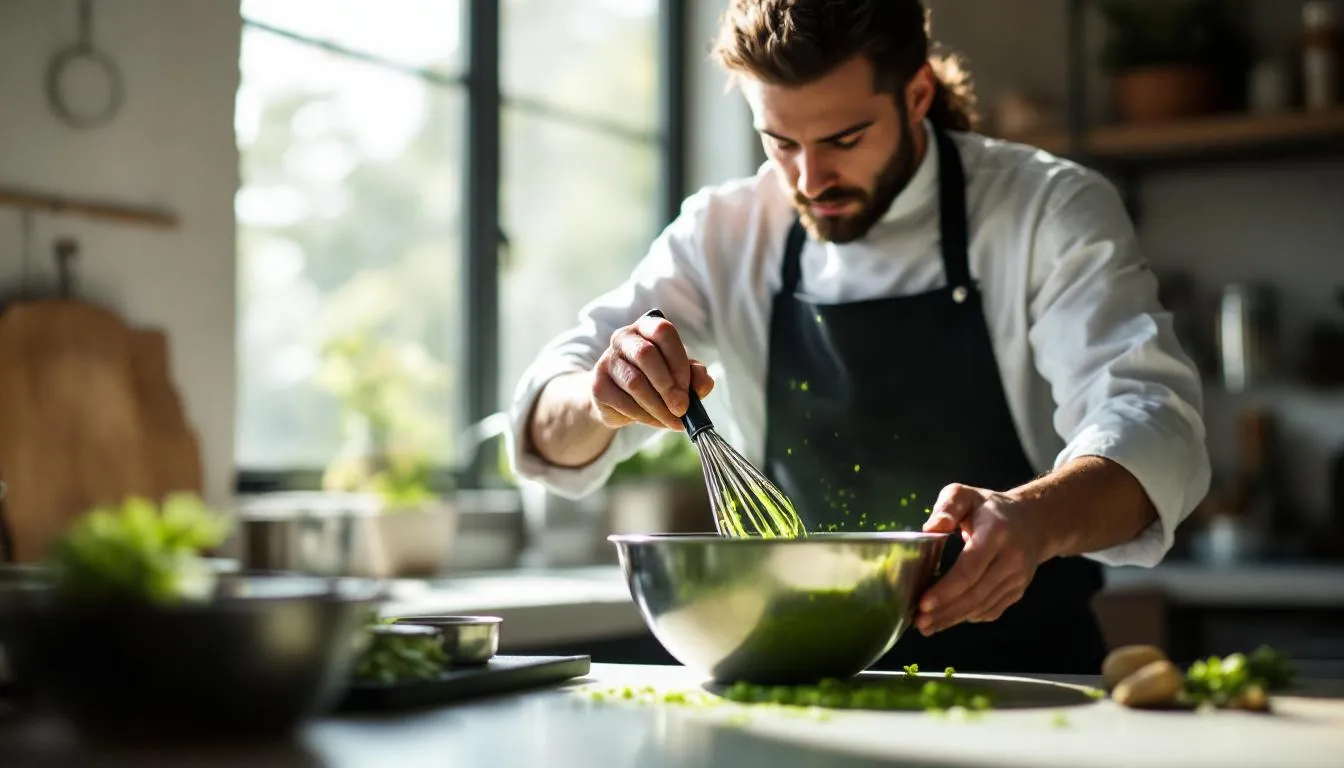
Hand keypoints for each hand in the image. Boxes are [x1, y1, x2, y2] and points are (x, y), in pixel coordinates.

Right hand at [589, 313, 714, 430]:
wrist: (618, 400)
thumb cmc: (655, 381)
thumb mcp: (680, 376)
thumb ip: (696, 376)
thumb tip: (703, 382)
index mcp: (647, 327)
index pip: (663, 332)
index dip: (678, 360)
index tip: (688, 388)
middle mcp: (624, 338)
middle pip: (645, 355)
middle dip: (668, 386)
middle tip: (682, 408)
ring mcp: (607, 360)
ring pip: (635, 383)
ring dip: (658, 406)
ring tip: (673, 420)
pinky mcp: (598, 386)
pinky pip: (624, 403)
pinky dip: (646, 417)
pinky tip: (657, 421)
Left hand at [915, 483, 1051, 634]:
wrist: (1034, 521)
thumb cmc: (990, 508)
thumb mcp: (966, 495)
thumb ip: (947, 507)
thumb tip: (930, 529)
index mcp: (996, 533)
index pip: (970, 568)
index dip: (946, 589)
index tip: (923, 602)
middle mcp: (1011, 559)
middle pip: (975, 593)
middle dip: (945, 611)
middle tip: (919, 621)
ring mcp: (1017, 579)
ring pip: (982, 606)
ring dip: (953, 619)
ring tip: (927, 626)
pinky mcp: (1017, 591)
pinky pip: (991, 610)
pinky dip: (968, 617)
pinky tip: (948, 620)